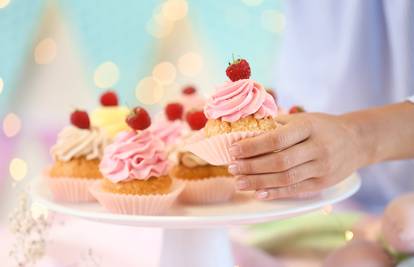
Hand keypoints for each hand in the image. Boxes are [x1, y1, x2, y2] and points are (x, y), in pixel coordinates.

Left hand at [228, 113, 365, 199]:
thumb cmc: (322, 127)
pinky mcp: (324, 183)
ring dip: (258, 182)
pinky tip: (258, 193)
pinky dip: (275, 193)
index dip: (252, 147)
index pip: (276, 139)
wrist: (357, 140)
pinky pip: (296, 190)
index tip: (233, 150)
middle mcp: (317, 148)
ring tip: (239, 182)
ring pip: (285, 178)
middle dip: (251, 166)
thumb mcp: (304, 119)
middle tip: (231, 168)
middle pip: (279, 161)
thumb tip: (245, 130)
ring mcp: (322, 168)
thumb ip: (278, 124)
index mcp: (309, 127)